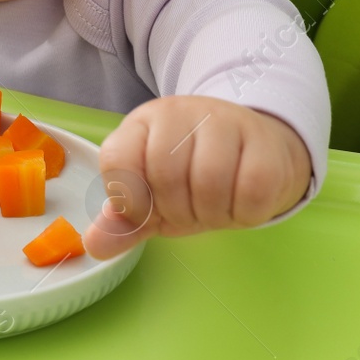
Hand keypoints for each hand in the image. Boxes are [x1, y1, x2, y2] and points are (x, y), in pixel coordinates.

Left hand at [83, 96, 311, 258]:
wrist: (258, 152)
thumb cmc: (196, 178)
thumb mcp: (153, 199)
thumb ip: (124, 222)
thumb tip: (94, 245)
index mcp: (143, 123)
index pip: (118, 159)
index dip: (131, 200)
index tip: (149, 210)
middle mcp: (181, 113)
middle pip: (166, 174)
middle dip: (176, 211)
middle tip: (189, 212)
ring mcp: (226, 121)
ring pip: (210, 182)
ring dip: (211, 214)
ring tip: (214, 208)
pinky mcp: (265, 142)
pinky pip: (251, 191)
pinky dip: (243, 213)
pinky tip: (240, 205)